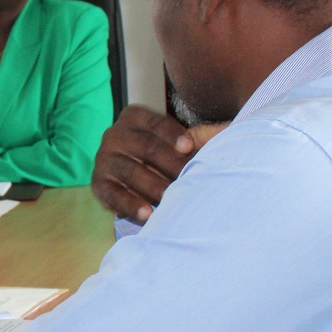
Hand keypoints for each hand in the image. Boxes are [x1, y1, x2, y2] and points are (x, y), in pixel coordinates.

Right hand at [91, 106, 228, 222]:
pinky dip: (130, 204)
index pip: (154, 123)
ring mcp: (104, 159)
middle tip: (187, 179)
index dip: (172, 134)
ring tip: (170, 199)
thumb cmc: (166, 154)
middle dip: (168, 164)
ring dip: (151, 186)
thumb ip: (203, 136)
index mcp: (134, 117)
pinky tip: (148, 214)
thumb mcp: (179, 139)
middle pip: (143, 147)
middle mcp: (115, 134)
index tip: (190, 148)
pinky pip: (113, 194)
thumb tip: (233, 133)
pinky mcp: (98, 183)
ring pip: (129, 171)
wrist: (136, 170)